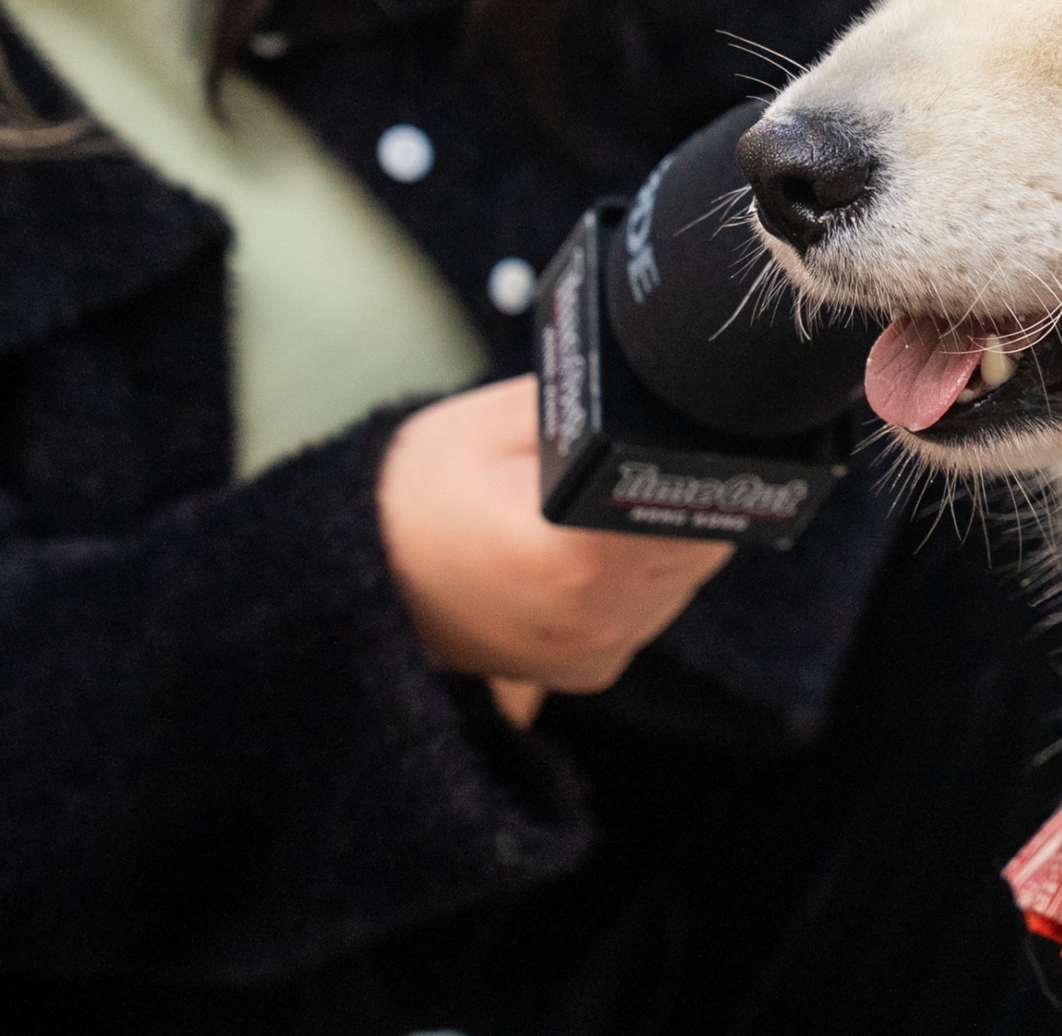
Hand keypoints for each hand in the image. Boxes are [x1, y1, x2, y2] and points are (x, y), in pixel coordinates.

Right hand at [377, 376, 733, 702]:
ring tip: (598, 509)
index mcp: (578, 556)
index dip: (693, 463)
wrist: (362, 576)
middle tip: (630, 462)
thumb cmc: (425, 490)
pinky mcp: (591, 671)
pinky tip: (590, 550)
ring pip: (684, 576)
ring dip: (663, 540)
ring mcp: (595, 652)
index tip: (675, 438)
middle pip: (698, 540)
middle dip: (679, 496)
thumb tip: (664, 390)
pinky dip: (638, 576)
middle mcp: (596, 619)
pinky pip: (651, 608)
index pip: (695, 502)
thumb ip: (594, 411)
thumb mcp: (504, 420)